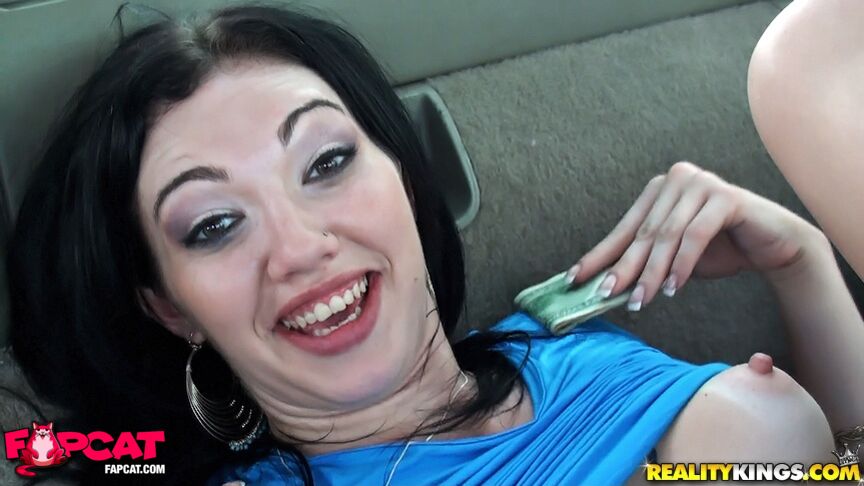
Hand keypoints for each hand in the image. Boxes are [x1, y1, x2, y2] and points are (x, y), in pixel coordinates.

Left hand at [567, 161, 823, 309]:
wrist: (774, 246)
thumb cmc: (720, 251)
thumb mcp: (674, 258)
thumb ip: (646, 262)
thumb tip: (606, 286)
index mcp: (658, 190)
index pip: (623, 229)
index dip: (598, 256)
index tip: (574, 279)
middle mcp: (676, 180)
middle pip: (643, 234)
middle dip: (623, 269)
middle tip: (605, 295)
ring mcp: (701, 184)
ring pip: (667, 236)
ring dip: (651, 273)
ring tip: (640, 301)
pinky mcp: (725, 197)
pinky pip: (695, 235)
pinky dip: (682, 265)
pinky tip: (672, 288)